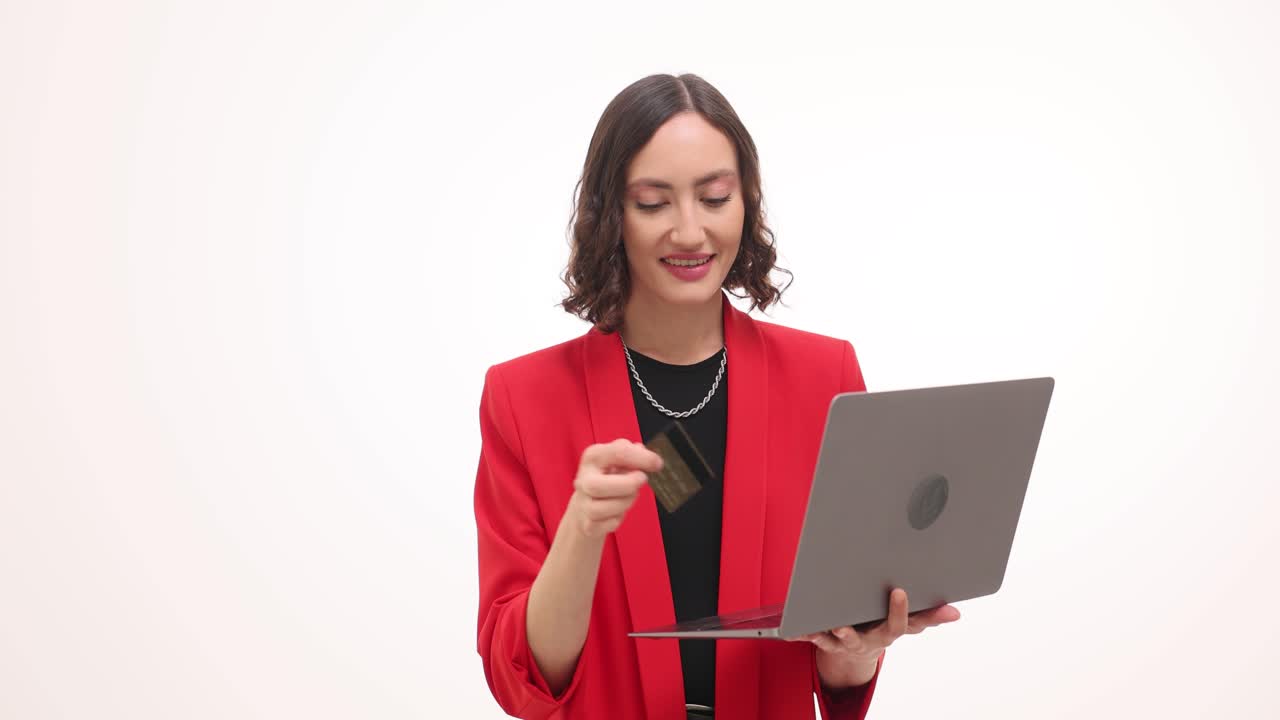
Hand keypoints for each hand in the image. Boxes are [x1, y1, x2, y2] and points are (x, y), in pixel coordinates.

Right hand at [565, 439, 662, 537]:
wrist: (586, 506)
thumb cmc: (608, 479)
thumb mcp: (618, 460)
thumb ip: (634, 455)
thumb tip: (650, 459)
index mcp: (592, 457)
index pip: (617, 453)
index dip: (642, 458)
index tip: (658, 463)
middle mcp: (583, 480)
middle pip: (597, 486)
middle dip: (627, 485)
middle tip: (642, 480)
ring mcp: (583, 504)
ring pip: (601, 509)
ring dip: (625, 502)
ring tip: (630, 496)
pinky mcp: (587, 525)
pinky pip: (607, 525)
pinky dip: (617, 519)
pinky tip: (618, 512)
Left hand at [789, 588, 960, 688]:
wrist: (858, 653)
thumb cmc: (883, 626)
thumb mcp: (908, 622)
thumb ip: (929, 615)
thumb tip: (956, 613)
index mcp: (889, 631)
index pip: (900, 624)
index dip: (900, 610)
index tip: (899, 590)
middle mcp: (869, 640)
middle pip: (866, 637)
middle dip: (856, 631)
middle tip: (846, 622)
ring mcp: (847, 643)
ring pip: (838, 640)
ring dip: (829, 635)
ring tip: (823, 625)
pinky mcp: (827, 641)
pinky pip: (813, 637)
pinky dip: (802, 632)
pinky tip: (792, 628)